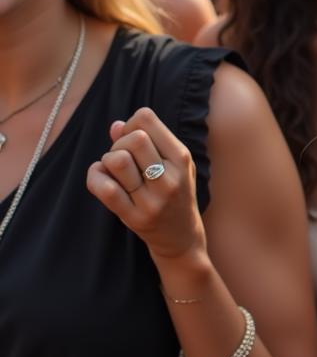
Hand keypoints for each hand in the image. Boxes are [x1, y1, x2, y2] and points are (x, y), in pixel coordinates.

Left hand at [86, 107, 205, 260]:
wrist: (181, 237)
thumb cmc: (175, 193)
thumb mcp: (173, 164)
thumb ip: (148, 141)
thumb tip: (115, 125)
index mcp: (181, 158)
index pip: (146, 119)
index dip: (131, 123)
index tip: (132, 138)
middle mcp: (170, 177)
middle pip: (133, 138)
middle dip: (119, 142)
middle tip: (123, 157)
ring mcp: (152, 199)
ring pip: (117, 161)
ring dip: (108, 160)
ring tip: (114, 170)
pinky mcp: (134, 217)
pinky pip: (105, 189)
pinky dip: (95, 177)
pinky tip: (100, 178)